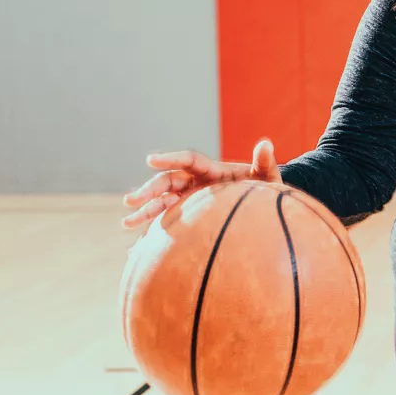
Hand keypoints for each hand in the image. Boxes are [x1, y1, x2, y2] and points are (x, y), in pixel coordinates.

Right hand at [121, 138, 282, 228]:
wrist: (264, 209)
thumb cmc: (266, 189)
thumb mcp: (268, 177)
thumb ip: (266, 162)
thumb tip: (267, 144)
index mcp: (212, 171)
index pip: (188, 161)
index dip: (170, 158)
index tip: (150, 160)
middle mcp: (196, 184)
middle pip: (167, 183)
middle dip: (149, 191)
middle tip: (131, 201)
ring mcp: (190, 202)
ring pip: (162, 204)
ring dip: (145, 212)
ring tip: (127, 224)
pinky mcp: (189, 220)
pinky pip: (168, 225)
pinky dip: (154, 235)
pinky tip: (138, 250)